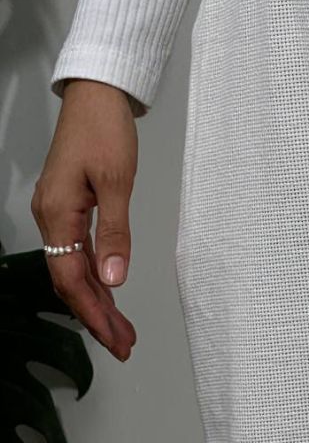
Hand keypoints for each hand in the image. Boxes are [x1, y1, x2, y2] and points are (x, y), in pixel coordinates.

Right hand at [31, 79, 138, 360]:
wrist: (97, 96)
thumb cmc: (104, 130)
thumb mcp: (117, 182)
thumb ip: (115, 232)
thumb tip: (114, 277)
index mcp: (57, 214)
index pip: (72, 278)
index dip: (93, 313)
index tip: (114, 338)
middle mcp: (51, 218)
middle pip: (71, 281)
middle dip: (96, 316)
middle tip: (123, 346)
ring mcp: (58, 213)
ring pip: (74, 269)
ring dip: (98, 300)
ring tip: (121, 330)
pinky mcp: (69, 206)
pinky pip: (77, 252)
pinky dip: (95, 276)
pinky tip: (109, 293)